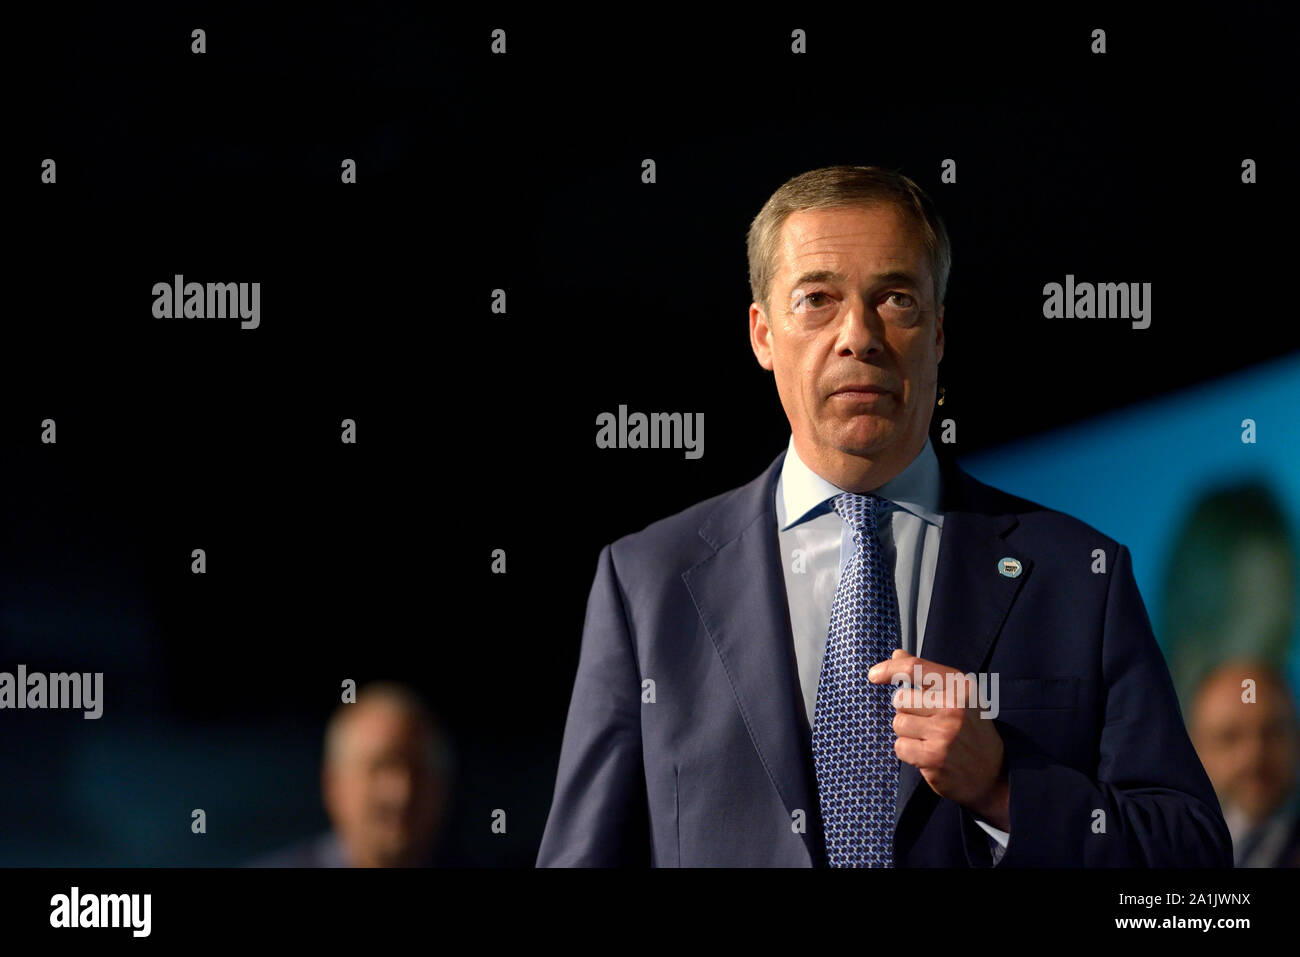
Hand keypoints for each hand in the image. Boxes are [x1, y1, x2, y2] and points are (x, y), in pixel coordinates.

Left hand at [868, 649, 1009, 829]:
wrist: (995, 773)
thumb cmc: (972, 730)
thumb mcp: (958, 696)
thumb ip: (926, 674)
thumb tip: (897, 655)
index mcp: (960, 686)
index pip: (915, 668)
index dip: (888, 669)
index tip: (874, 675)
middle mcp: (954, 707)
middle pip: (900, 698)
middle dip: (906, 710)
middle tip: (926, 721)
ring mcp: (944, 733)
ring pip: (898, 723)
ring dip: (907, 733)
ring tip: (930, 738)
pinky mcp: (933, 757)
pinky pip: (900, 747)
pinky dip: (908, 752)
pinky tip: (927, 754)